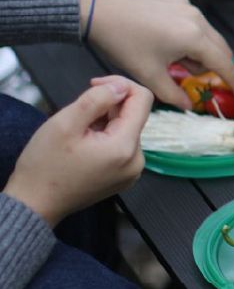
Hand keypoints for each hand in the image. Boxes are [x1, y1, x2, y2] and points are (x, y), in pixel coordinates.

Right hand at [2, 77, 152, 226]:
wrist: (35, 204)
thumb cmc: (45, 165)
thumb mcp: (66, 123)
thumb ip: (97, 98)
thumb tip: (122, 86)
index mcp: (126, 147)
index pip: (143, 99)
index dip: (120, 84)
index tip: (94, 85)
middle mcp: (137, 160)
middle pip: (134, 114)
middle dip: (108, 107)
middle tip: (77, 116)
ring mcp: (132, 171)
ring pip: (126, 128)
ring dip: (105, 122)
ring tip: (78, 134)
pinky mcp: (124, 176)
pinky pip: (122, 145)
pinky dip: (106, 137)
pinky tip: (84, 145)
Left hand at [80, 0, 233, 108]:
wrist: (97, 8)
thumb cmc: (122, 43)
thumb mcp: (147, 75)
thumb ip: (173, 94)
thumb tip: (189, 105)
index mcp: (193, 38)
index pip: (224, 64)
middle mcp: (197, 17)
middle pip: (219, 47)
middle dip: (212, 66)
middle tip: (193, 77)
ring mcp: (187, 3)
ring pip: (205, 32)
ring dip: (198, 49)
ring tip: (171, 55)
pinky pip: (191, 17)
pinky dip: (186, 30)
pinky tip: (162, 34)